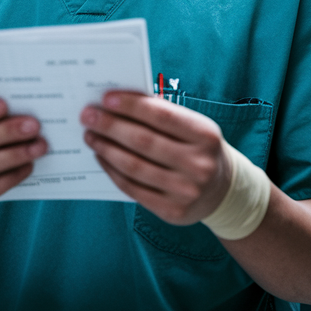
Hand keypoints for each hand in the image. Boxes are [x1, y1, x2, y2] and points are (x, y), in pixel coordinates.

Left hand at [81, 91, 231, 225]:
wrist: (221, 190)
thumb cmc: (198, 149)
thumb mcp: (193, 127)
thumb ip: (163, 114)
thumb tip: (120, 101)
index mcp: (206, 135)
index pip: (163, 116)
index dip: (132, 106)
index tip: (106, 99)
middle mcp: (198, 164)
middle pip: (144, 141)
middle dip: (111, 127)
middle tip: (88, 116)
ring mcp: (185, 190)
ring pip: (134, 167)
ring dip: (106, 148)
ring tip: (90, 136)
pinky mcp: (172, 211)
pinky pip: (133, 188)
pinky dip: (112, 171)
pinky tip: (101, 156)